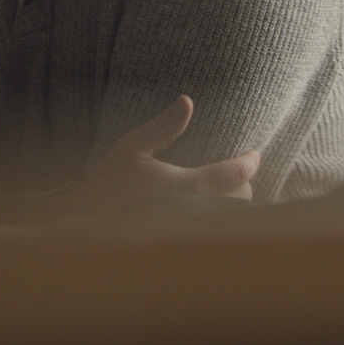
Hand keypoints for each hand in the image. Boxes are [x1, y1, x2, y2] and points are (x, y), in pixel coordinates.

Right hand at [61, 95, 259, 215]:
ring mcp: (193, 231)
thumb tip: (187, 101)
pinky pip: (217, 231)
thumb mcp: (131, 149)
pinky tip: (211, 212)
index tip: (254, 154)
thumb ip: (162, 127)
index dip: (249, 162)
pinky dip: (222, 220)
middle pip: (241, 199)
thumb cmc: (109, 186)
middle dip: (243, 183)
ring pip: (231, 218)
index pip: (234, 174)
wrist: (89, 225)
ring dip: (234, 203)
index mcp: (186, 186)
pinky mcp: (186, 243)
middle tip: (238, 171)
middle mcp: (196, 212)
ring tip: (227, 191)